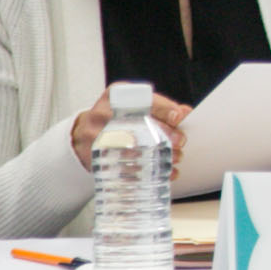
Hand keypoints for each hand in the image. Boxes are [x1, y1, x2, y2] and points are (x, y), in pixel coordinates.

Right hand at [70, 89, 189, 169]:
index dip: (162, 108)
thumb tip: (186, 112)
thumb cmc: (118, 118)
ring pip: (130, 146)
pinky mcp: (92, 156)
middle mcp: (102, 113)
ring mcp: (93, 135)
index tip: (178, 117)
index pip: (140, 99)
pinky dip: (144, 172)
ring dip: (157, 154)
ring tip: (174, 157)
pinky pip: (121, 166)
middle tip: (181, 141)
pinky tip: (161, 173)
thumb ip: (162, 108)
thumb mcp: (136, 106)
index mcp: (115, 95)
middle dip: (164, 133)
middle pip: (137, 123)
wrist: (84, 133)